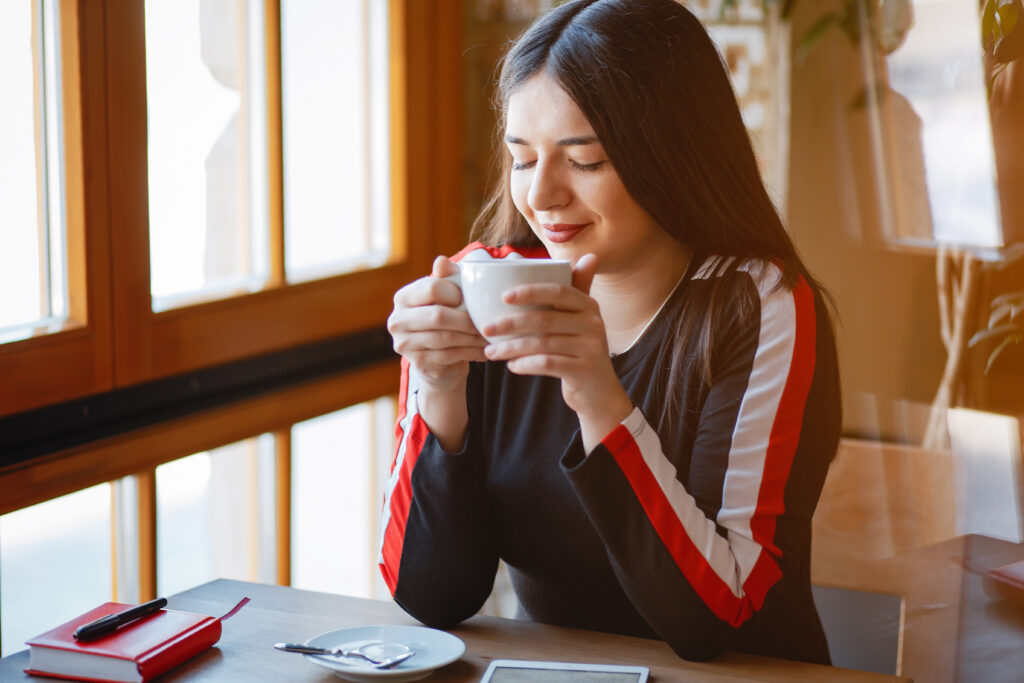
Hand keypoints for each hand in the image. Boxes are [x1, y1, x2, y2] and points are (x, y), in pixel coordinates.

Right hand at [387, 256, 487, 390]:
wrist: (438, 358)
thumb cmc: (445, 317)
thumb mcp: (447, 294)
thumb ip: (446, 276)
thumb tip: (441, 261)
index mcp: (403, 297)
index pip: (431, 288)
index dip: (456, 293)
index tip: (469, 300)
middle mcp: (397, 320)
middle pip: (438, 316)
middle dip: (467, 320)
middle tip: (487, 322)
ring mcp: (404, 344)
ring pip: (445, 338)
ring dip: (472, 338)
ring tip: (489, 336)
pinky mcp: (417, 363)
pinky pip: (449, 356)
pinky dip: (470, 353)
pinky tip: (484, 351)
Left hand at [481, 254, 632, 447]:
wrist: (599, 391)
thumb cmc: (579, 349)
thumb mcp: (579, 320)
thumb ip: (575, 290)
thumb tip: (586, 255)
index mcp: (588, 305)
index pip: (558, 291)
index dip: (530, 291)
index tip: (502, 297)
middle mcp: (594, 323)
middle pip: (545, 319)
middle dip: (510, 323)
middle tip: (485, 328)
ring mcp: (591, 348)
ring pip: (543, 343)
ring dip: (511, 348)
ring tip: (490, 352)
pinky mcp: (585, 370)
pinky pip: (548, 364)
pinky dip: (526, 364)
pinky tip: (511, 366)